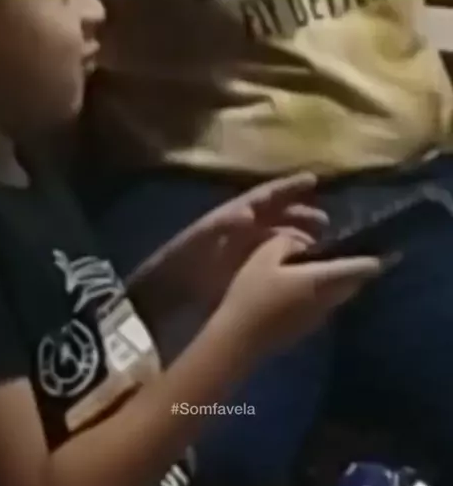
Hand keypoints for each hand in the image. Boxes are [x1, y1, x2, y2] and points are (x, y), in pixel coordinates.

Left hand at [127, 172, 327, 306]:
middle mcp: (237, 232)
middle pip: (274, 218)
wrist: (157, 304)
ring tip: (320, 250)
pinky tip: (301, 273)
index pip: (263, 197)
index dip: (287, 188)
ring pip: (275, 242)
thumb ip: (223, 225)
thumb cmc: (178, 267)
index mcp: (228, 218)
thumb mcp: (199, 241)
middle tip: (327, 225)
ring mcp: (239, 257)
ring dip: (297, 241)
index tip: (314, 181)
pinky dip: (286, 264)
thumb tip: (248, 211)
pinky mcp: (240, 280)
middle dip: (300, 217)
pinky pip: (269, 265)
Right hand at [216, 234, 381, 356]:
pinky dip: (322, 293)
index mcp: (321, 279)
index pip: (361, 268)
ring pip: (338, 296)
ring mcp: (317, 318)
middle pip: (353, 283)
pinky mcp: (305, 329)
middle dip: (356, 268)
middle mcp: (327, 300)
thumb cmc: (251, 293)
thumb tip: (302, 240)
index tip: (387, 249)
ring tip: (327, 264)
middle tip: (352, 250)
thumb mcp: (263, 256)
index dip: (376, 257)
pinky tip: (303, 285)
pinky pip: (323, 305)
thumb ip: (286, 241)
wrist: (237, 339)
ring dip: (338, 282)